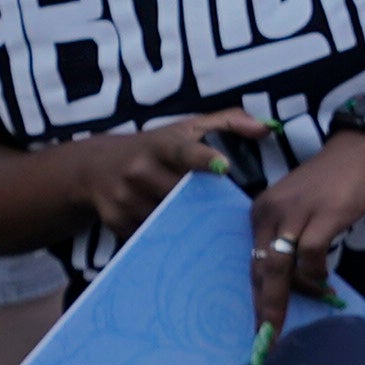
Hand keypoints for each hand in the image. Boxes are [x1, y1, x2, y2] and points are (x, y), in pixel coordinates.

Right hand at [72, 111, 267, 244]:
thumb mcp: (187, 128)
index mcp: (163, 145)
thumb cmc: (156, 147)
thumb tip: (267, 128)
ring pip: (168, 221)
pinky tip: (180, 241)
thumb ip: (229, 122)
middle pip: (181, 195)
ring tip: (207, 232)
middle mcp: (141, 169)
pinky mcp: (116, 220)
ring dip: (188, 228)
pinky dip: (167, 240)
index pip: (183, 149)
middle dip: (204, 206)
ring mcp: (126, 197)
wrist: (96, 166)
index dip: (202, 157)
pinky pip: (151, 237)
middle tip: (228, 217)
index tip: (222, 167)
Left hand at [248, 126, 364, 338]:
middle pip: (261, 270)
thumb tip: (293, 283)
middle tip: (265, 341)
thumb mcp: (300, 210)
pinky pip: (311, 256)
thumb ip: (290, 241)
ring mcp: (295, 213)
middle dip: (264, 309)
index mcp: (261, 213)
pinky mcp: (322, 215)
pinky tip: (327, 280)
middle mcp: (270, 212)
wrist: (362, 151)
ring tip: (303, 314)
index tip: (258, 328)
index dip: (256, 298)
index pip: (254, 263)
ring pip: (279, 268)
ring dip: (287, 299)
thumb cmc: (333, 184)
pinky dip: (317, 274)